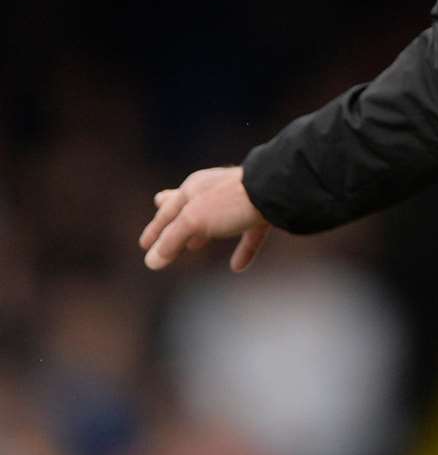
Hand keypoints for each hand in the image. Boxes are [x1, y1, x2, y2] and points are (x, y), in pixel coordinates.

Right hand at [139, 165, 269, 271]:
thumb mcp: (193, 221)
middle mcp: (215, 192)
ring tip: (195, 246)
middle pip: (190, 210)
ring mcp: (240, 202)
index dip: (155, 231)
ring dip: (205, 235)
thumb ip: (172, 240)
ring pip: (217, 221)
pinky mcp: (262, 214)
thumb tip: (151, 260)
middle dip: (176, 224)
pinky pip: (248, 234)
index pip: (167, 212)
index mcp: (194, 188)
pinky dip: (242, 250)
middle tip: (163, 235)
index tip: (144, 244)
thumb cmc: (230, 201)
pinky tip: (238, 267)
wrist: (277, 190)